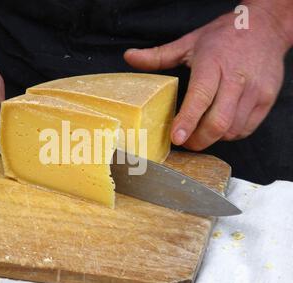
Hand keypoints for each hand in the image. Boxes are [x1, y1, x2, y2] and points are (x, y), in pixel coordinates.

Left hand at [124, 3, 291, 150]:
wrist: (265, 27)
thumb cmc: (224, 36)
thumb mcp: (189, 43)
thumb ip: (158, 56)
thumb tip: (129, 57)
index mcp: (213, 63)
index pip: (200, 97)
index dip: (187, 121)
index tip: (176, 138)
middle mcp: (236, 78)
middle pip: (218, 122)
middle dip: (198, 140)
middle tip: (185, 142)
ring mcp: (255, 90)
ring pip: (232, 129)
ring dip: (213, 138)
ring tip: (200, 133)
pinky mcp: (267, 99)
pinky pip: (246, 129)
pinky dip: (230, 134)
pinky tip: (220, 126)